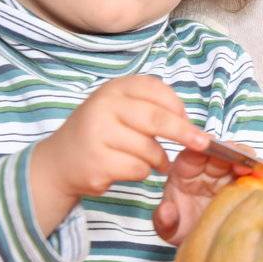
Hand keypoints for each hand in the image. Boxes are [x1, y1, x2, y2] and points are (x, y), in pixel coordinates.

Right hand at [29, 76, 211, 235]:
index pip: (156, 89)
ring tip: (152, 161)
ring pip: (150, 149)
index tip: (187, 119)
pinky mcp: (97, 162)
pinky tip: (126, 168)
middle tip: (203, 144)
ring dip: (159, 160)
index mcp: (114, 89)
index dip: (177, 106)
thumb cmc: (101, 133)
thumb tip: (191, 125)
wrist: (59, 162)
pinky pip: (138, 168)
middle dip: (185, 133)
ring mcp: (97, 134)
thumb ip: (151, 108)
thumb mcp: (121, 109)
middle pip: (157, 119)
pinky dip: (142, 172)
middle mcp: (103, 107)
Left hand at [154, 142, 252, 244]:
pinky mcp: (242, 183)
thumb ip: (164, 220)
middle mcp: (205, 169)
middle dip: (229, 152)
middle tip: (238, 160)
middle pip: (218, 152)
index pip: (192, 154)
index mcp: (184, 172)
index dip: (201, 148)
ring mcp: (225, 175)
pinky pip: (251, 172)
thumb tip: (166, 211)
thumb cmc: (182, 230)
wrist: (201, 245)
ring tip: (254, 168)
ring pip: (237, 158)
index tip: (209, 149)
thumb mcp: (169, 229)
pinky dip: (258, 170)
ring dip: (246, 159)